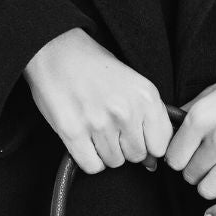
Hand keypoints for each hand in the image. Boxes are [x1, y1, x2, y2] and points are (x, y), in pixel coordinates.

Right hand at [23, 27, 172, 173]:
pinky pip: (92, 166)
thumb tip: (152, 163)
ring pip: (114, 162)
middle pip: (137, 156)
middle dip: (125, 147)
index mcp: (146, 96)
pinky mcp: (74, 133)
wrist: (56, 49)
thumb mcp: (133, 84)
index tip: (138, 136)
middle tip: (111, 127)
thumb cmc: (95, 66)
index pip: (160, 145)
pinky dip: (89, 159)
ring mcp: (99, 123)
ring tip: (95, 128)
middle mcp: (125, 111)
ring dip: (106, 152)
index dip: (149, 144)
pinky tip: (85, 140)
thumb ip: (147, 120)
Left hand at [165, 24, 215, 215]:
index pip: (173, 157)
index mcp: (202, 115)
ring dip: (209, 187)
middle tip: (206, 162)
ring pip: (208, 190)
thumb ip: (191, 113)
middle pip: (189, 175)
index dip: (178, 159)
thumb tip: (171, 133)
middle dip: (195, 171)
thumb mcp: (215, 89)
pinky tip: (213, 213)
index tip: (186, 156)